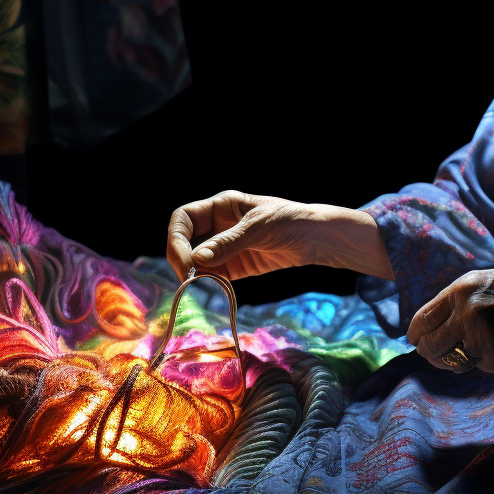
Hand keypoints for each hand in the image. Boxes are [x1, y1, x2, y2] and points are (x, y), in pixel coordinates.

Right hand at [166, 191, 395, 281]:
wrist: (317, 238)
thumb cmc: (292, 221)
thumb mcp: (259, 227)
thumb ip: (229, 243)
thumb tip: (197, 259)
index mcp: (221, 206)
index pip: (183, 219)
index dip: (176, 239)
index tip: (186, 260)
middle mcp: (218, 225)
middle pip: (185, 241)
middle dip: (183, 259)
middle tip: (191, 278)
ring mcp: (225, 246)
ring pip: (196, 261)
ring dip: (196, 274)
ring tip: (205, 285)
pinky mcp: (235, 266)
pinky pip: (213, 275)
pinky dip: (210, 283)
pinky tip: (218, 287)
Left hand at [406, 265, 493, 373]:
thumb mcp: (479, 283)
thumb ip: (451, 304)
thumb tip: (422, 331)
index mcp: (459, 292)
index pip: (421, 322)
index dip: (416, 335)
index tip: (416, 341)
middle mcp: (467, 314)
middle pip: (430, 348)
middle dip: (430, 354)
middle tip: (436, 354)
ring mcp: (483, 338)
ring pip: (453, 362)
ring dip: (460, 358)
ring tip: (479, 342)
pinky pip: (480, 367)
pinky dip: (487, 360)